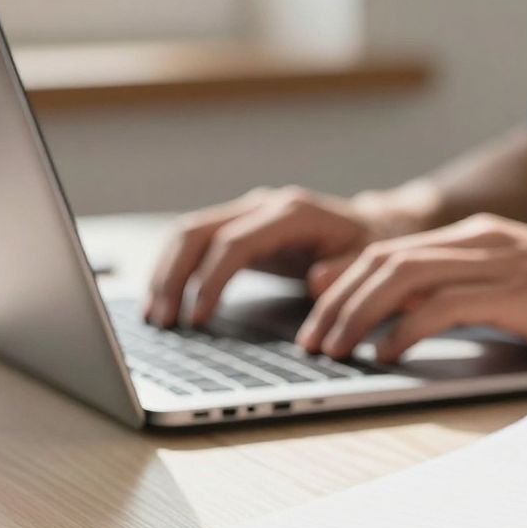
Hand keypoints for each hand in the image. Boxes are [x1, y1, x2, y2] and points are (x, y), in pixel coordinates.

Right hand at [145, 187, 384, 327]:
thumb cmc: (369, 249)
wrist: (372, 226)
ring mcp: (247, 213)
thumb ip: (345, 272)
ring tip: (154, 317)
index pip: (234, 243)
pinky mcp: (239, 228)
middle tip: (161, 322)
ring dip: (166, 274)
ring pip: (188, 234)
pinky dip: (175, 270)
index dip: (210, 281)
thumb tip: (317, 281)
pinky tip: (165, 300)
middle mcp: (263, 205)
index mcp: (292, 213)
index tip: (198, 318)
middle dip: (173, 277)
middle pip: (198, 232)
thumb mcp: (368, 262)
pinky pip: (195, 243)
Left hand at [296, 213, 526, 361]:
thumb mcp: (513, 292)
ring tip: (334, 350)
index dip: (345, 277)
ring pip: (400, 277)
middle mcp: (479, 240)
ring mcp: (496, 261)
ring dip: (356, 315)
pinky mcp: (511, 291)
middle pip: (382, 259)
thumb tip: (413, 324)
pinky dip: (404, 330)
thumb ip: (466, 296)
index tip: (315, 305)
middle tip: (312, 339)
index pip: (390, 249)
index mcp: (477, 236)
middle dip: (336, 300)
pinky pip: (440, 305)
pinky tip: (388, 354)